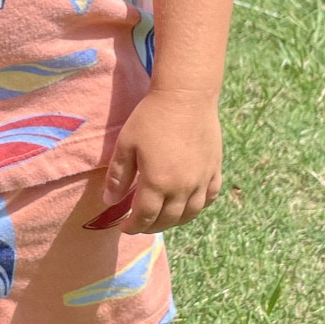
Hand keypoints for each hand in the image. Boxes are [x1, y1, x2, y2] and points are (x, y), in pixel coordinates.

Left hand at [95, 88, 222, 232]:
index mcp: (158, 183)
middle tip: (141, 224)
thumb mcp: (126, 145)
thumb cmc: (151, 118)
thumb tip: (109, 202)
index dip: (133, 226)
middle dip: (151, 226)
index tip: (124, 227)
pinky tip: (188, 205)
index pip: (145, 217)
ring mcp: (202, 180)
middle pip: (168, 219)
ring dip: (174, 221)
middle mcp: (183, 187)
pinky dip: (198, 207)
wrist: (186, 96)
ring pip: (190, 214)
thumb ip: (118, 176)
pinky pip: (209, 198)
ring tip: (163, 219)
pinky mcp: (215, 169)